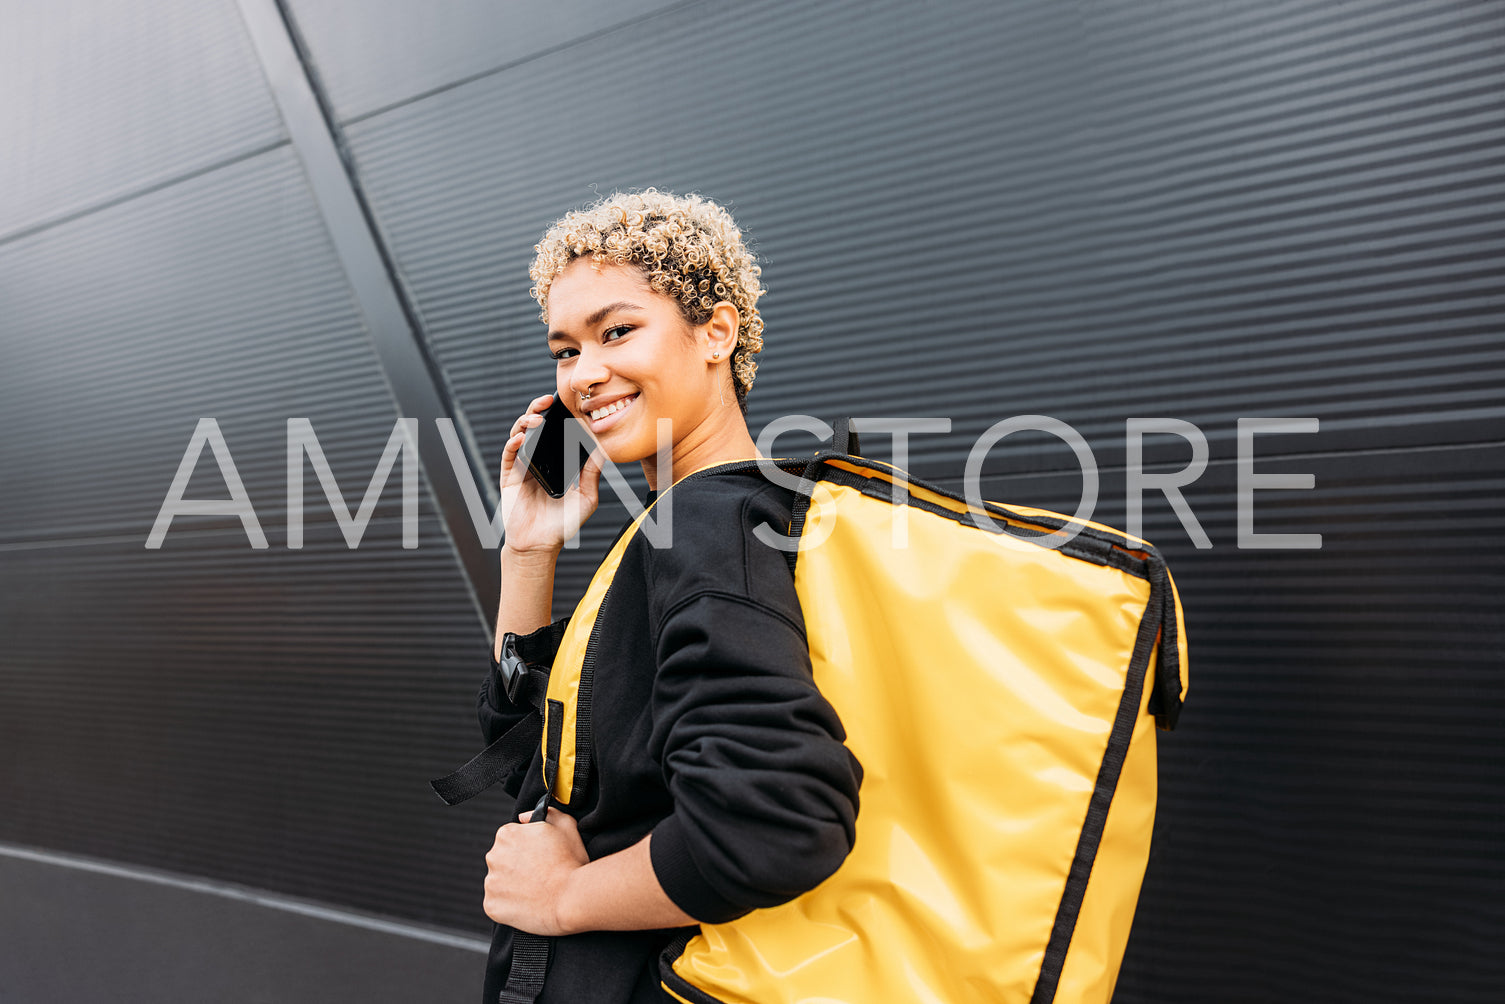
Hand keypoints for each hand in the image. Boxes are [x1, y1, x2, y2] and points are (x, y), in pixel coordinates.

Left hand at [483, 806, 590, 934]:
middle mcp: (494, 856)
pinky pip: (498, 903)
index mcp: (507, 834)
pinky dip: (510, 905)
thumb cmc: (570, 863)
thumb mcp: (566, 825)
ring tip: (536, 889)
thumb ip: (546, 813)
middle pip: (502, 860)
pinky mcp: (492, 905)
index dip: (527, 847)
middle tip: (539, 873)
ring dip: (513, 885)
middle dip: (517, 866)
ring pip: (500, 882)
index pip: (511, 838)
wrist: (571, 898)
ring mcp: (491, 882)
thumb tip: (524, 818)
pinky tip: (529, 902)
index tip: (538, 856)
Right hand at [499, 393, 606, 552]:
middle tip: (548, 399)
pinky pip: (508, 455)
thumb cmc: (563, 524)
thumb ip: (592, 474)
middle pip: (535, 428)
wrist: (540, 546)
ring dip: (526, 422)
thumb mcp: (586, 498)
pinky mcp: (509, 477)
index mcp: (556, 463)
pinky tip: (521, 438)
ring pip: (519, 435)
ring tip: (537, 418)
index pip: (557, 433)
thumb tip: (603, 451)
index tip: (571, 405)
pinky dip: (513, 443)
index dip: (561, 417)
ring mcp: (522, 467)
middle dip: (539, 409)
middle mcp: (539, 461)